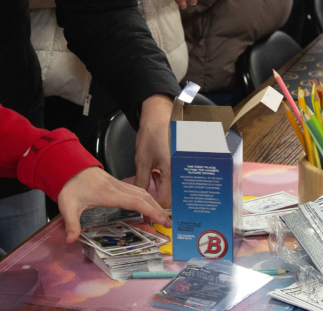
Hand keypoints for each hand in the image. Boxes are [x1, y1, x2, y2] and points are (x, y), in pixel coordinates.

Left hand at [57, 167, 167, 242]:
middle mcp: (117, 187)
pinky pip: (136, 190)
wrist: (69, 165)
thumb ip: (71, 223)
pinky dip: (145, 199)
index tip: (162, 220)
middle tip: (169, 224)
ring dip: (153, 204)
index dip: (150, 210)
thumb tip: (70, 240)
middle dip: (158, 209)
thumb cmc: (70, 185)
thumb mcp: (67, 205)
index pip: (134, 201)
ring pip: (141, 192)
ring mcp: (118, 184)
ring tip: (161, 218)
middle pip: (143, 196)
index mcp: (108, 193)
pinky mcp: (117, 183)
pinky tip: (147, 208)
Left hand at [134, 95, 172, 210]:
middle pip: (173, 197)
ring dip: (163, 188)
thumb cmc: (152, 133)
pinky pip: (177, 179)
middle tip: (149, 189)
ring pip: (175, 188)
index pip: (166, 200)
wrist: (160, 115)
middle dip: (160, 197)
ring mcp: (183, 167)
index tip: (145, 208)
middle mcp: (182, 171)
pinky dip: (167, 180)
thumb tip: (138, 198)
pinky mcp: (182, 163)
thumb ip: (142, 181)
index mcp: (172, 171)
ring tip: (153, 176)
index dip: (154, 207)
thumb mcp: (142, 159)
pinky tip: (158, 173)